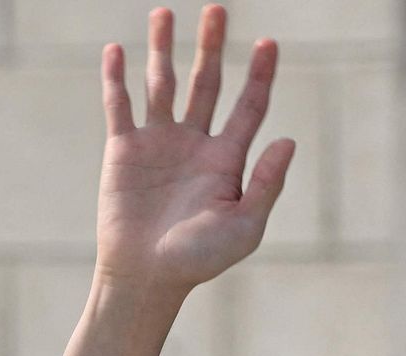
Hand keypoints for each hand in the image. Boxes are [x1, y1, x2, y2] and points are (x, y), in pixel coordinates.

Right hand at [96, 6, 294, 294]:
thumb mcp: (243, 227)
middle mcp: (194, 144)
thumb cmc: (199, 260)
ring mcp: (158, 143)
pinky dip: (117, 77)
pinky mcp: (124, 149)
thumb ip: (266, 184)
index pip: (248, 107)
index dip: (260, 75)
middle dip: (211, 47)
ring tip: (165, 13)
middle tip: (218, 9)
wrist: (147, 278)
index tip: (269, 44)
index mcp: (226, 161)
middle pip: (206, 83)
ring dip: (163, 49)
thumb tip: (289, 139)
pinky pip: (120, 104)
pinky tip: (118, 50)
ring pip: (162, 83)